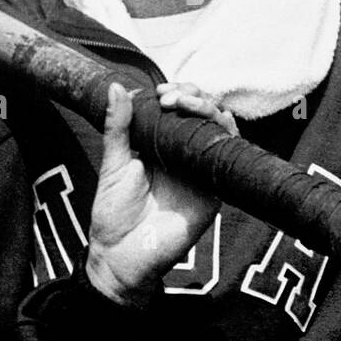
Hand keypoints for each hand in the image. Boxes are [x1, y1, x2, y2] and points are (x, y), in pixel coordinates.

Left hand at [86, 82, 235, 307]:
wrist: (120, 255)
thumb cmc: (113, 212)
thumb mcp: (113, 163)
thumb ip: (118, 126)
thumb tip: (116, 85)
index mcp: (162, 144)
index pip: (181, 108)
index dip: (178, 92)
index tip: (161, 91)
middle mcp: (185, 154)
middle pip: (205, 113)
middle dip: (193, 96)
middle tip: (170, 99)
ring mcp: (200, 171)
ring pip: (221, 130)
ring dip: (209, 109)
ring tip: (185, 105)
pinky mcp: (213, 192)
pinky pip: (228, 161)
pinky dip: (226, 137)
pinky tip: (215, 124)